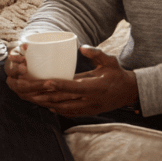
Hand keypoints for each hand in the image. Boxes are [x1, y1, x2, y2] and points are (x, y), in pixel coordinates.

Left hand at [7, 44, 137, 117]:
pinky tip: (48, 105)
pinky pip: (70, 113)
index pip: (73, 87)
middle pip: (65, 100)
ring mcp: (89, 108)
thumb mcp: (110, 61)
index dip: (59, 85)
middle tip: (32, 92)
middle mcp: (91, 100)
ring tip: (35, 98)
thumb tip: (82, 47)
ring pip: (65, 108)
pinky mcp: (89, 112)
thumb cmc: (117, 74)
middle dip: (47, 96)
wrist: (129, 92)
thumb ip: (97, 54)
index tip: (45, 82)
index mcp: (95, 87)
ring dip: (49, 104)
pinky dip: (58, 110)